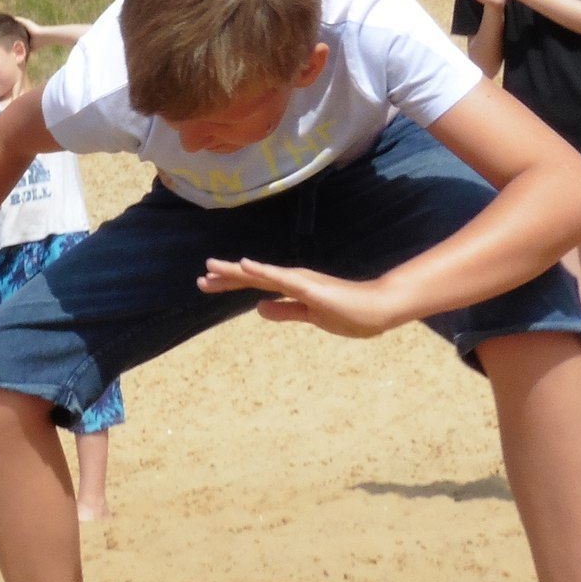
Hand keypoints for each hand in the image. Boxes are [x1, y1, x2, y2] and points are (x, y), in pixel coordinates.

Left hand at [200, 258, 401, 338]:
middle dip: (225, 278)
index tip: (206, 283)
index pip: (255, 284)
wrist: (380, 310)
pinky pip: (282, 279)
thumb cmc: (350, 312)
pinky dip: (262, 271)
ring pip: (262, 274)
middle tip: (199, 280)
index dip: (230, 283)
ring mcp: (302, 282)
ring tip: (212, 267)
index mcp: (293, 288)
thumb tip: (259, 307)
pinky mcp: (311, 287)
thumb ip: (286, 311)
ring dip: (236, 271)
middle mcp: (293, 280)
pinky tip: (245, 265)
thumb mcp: (310, 315)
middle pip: (253, 277)